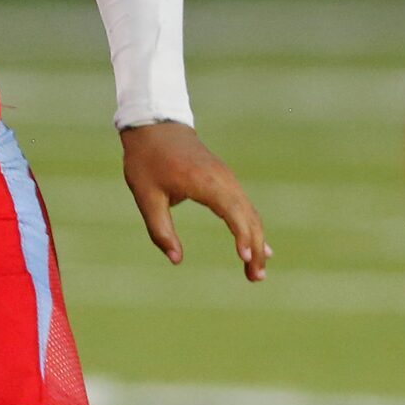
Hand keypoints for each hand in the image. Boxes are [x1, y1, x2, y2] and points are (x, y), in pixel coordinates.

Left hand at [120, 121, 269, 282]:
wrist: (155, 125)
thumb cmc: (147, 160)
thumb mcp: (146, 196)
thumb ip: (160, 230)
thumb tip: (176, 259)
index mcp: (204, 181)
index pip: (232, 211)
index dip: (241, 236)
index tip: (246, 258)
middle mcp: (223, 179)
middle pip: (248, 217)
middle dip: (255, 248)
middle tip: (255, 279)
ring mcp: (227, 178)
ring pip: (250, 213)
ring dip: (257, 241)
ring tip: (257, 273)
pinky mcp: (225, 179)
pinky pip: (245, 206)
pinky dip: (252, 227)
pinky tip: (257, 247)